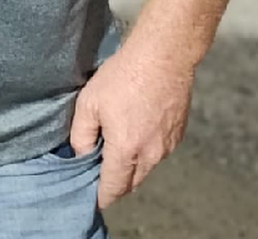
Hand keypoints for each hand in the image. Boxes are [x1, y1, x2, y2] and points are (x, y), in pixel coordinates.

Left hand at [68, 44, 192, 207]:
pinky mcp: (177, 135)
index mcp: (127, 150)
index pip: (114, 187)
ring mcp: (168, 146)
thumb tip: (80, 155)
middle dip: (115, 184)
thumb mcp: (89, 103)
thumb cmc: (122, 78)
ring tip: (111, 152)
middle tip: (97, 176)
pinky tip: (132, 134)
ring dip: (130, 167)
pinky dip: (144, 152)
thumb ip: (82, 135)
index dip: (102, 196)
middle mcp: (152, 155)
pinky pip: (158, 153)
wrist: (162, 58)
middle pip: (132, 182)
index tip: (91, 199)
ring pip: (146, 168)